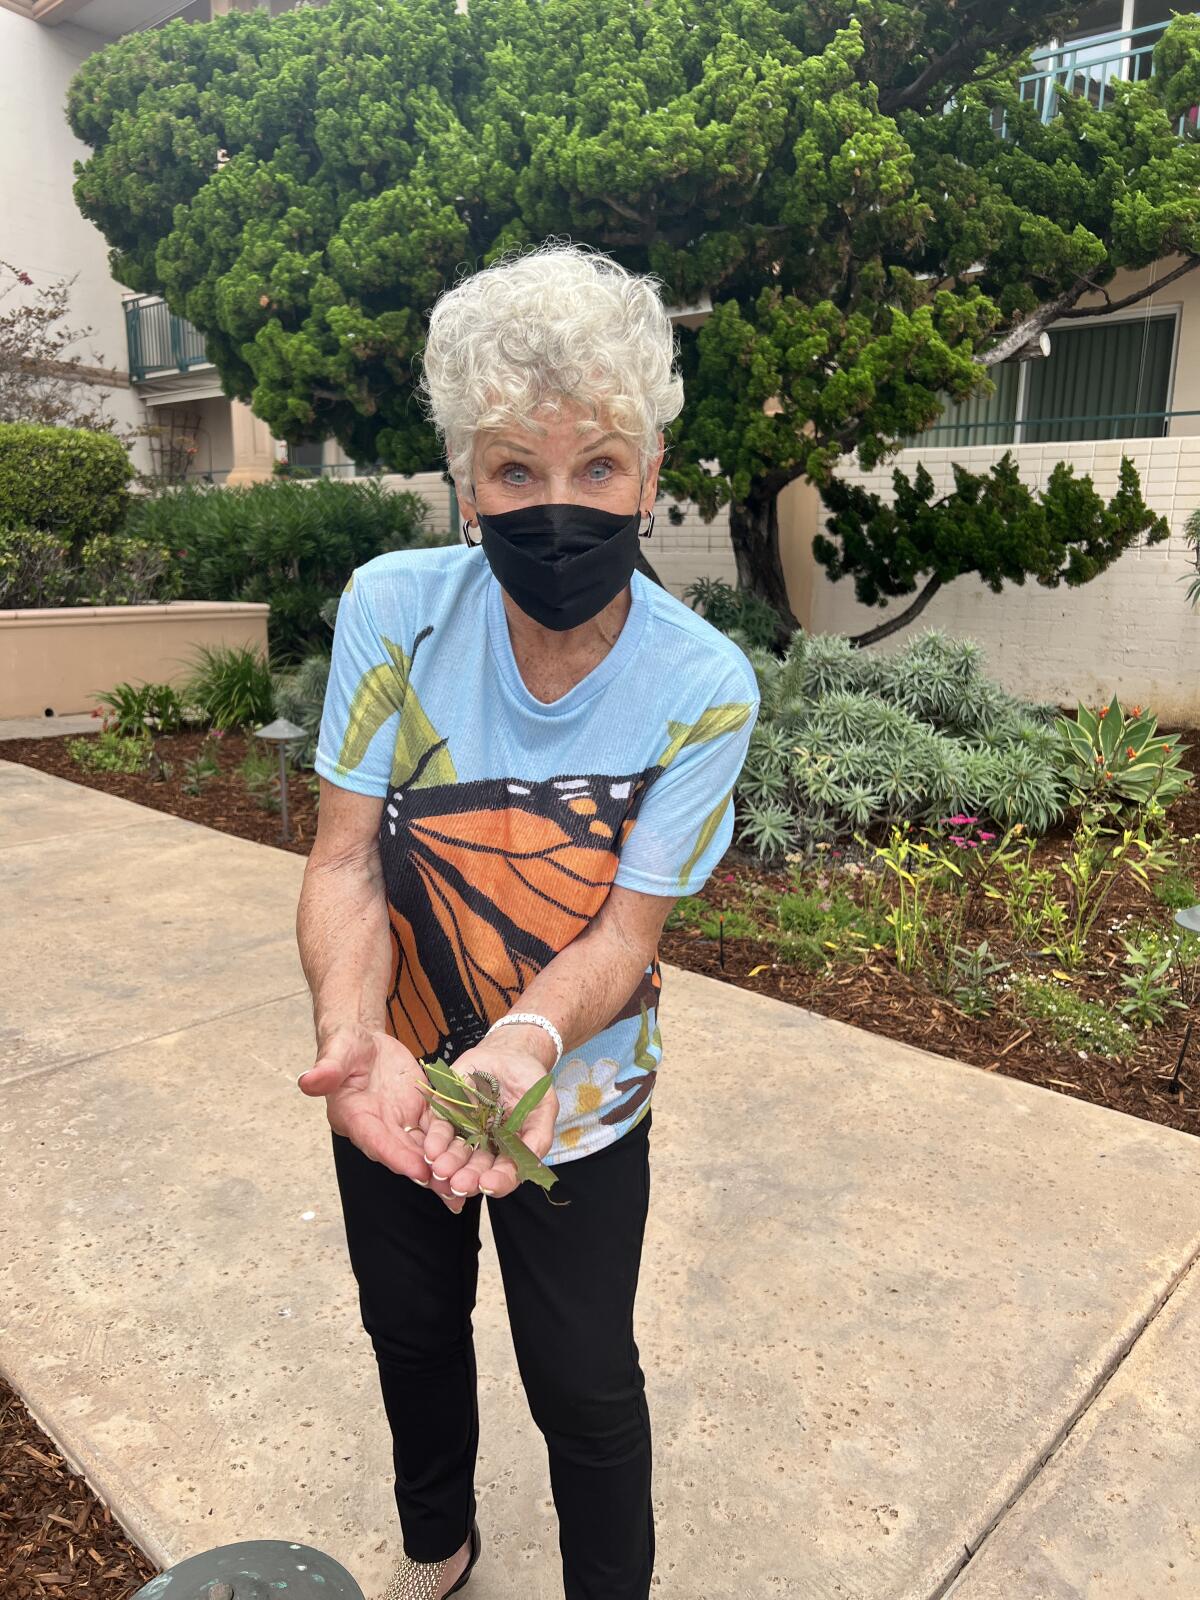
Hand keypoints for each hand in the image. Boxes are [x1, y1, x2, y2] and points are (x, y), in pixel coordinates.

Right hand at [297, 1024, 469, 1213]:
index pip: (376, 1140)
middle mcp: (377, 1128)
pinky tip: (473, 1166)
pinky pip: (436, 1136)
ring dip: (442, 1171)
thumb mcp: (338, 1050)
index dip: (396, 1156)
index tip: (417, 1170)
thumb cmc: (346, 1046)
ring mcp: (399, 1124)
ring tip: (465, 1192)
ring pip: (423, 1152)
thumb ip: (327, 1068)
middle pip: (403, 1155)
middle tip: (451, 1191)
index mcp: (354, 1116)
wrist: (364, 1044)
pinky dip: (452, 1151)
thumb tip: (307, 1080)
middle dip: (427, 1174)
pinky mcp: (419, 1115)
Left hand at [422, 1032, 559, 1201]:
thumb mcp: (544, 1107)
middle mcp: (484, 1146)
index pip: (503, 1174)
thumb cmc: (530, 1083)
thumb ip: (539, 1135)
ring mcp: (464, 1129)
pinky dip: (434, 1138)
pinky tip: (432, 1148)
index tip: (488, 1184)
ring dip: (447, 1162)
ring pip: (453, 1152)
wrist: (511, 1052)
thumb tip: (530, 1163)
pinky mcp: (447, 1110)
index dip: (497, 1181)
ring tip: (441, 1168)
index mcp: (508, 1151)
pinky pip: (438, 1127)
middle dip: (466, 1177)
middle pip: (474, 1168)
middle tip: (458, 1183)